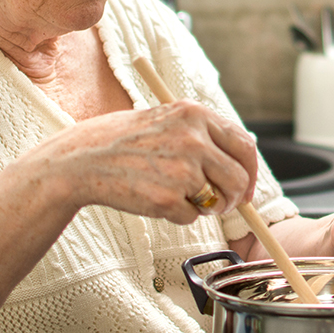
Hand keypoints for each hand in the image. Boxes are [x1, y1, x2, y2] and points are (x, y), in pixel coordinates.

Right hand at [25, 100, 258, 223]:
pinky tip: (154, 198)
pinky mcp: (167, 199)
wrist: (83, 159)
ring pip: (217, 201)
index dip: (250, 171)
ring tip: (176, 195)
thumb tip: (242, 164)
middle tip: (219, 204)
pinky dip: (178, 216)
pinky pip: (191, 218)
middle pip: (238, 178)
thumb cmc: (126, 141)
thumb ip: (203, 135)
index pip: (245, 145)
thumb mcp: (168, 120)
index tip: (246, 187)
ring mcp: (182, 169)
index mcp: (196, 114)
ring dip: (204, 207)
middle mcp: (194, 139)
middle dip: (234, 197)